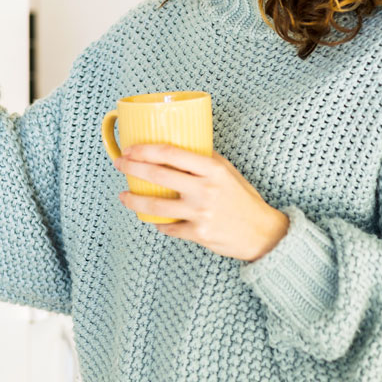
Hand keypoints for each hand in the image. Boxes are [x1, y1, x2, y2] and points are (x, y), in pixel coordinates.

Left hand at [112, 144, 290, 261]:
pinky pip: (169, 228)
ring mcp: (200, 213)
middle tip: (120, 164)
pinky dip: (158, 224)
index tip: (131, 148)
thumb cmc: (243, 198)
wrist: (262, 233)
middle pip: (158, 175)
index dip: (146, 149)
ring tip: (124, 195)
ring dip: (134, 200)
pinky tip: (152, 219)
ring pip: (156, 207)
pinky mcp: (198, 234)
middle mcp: (205, 189)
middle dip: (132, 168)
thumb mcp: (228, 172)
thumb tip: (178, 148)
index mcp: (212, 169)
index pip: (171, 153)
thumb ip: (205, 160)